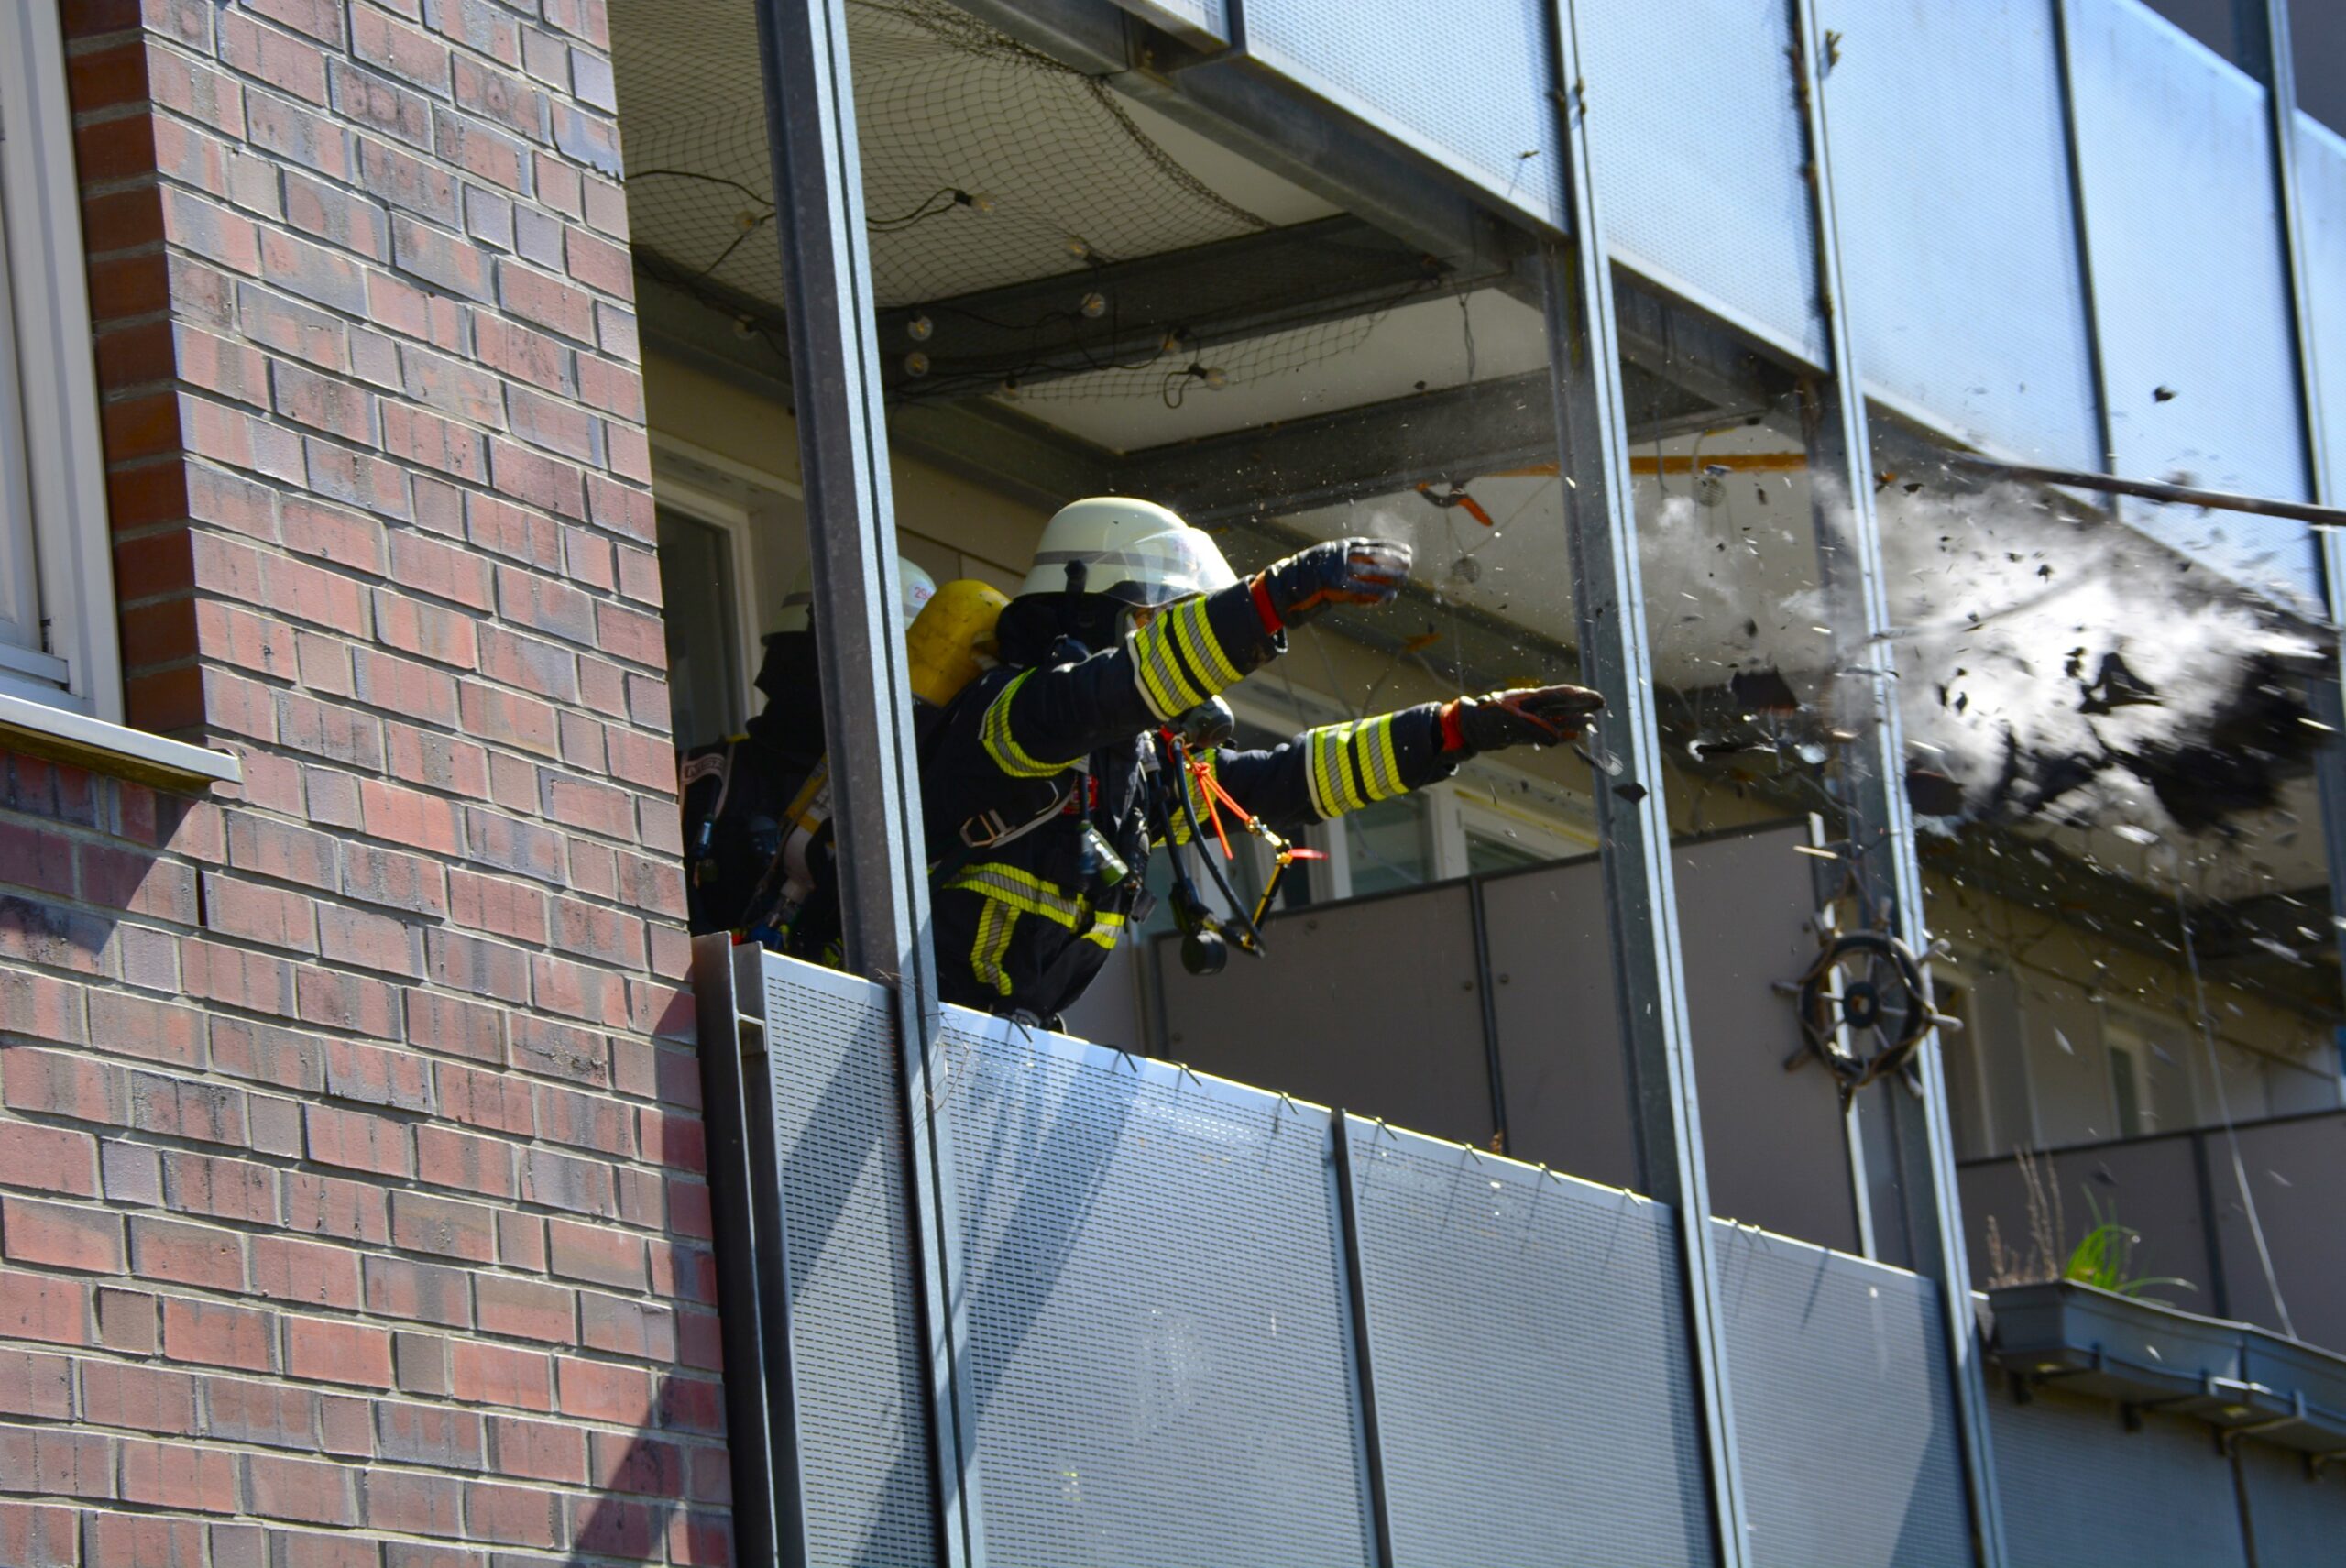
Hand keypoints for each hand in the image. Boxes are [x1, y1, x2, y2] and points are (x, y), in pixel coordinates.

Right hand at [1252, 537, 1410, 629]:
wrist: (1289, 582)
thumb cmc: (1313, 573)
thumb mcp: (1332, 560)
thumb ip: (1350, 562)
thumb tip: (1372, 569)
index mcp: (1343, 546)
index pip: (1373, 543)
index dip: (1392, 546)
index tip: (1407, 550)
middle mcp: (1342, 554)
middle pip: (1375, 555)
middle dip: (1395, 560)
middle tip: (1410, 564)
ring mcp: (1339, 568)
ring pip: (1371, 571)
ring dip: (1390, 576)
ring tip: (1404, 580)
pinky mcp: (1337, 584)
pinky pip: (1362, 589)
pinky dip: (1377, 593)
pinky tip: (1389, 596)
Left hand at [1440, 684, 1604, 752]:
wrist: (1467, 729)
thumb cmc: (1484, 718)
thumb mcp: (1507, 721)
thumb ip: (1532, 728)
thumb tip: (1555, 738)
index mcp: (1528, 698)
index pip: (1558, 695)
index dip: (1579, 696)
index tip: (1596, 698)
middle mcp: (1531, 707)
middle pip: (1561, 705)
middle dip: (1582, 705)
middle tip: (1602, 704)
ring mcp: (1527, 720)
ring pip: (1556, 720)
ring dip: (1574, 721)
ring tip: (1591, 723)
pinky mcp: (1522, 733)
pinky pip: (1546, 734)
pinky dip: (1560, 735)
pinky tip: (1572, 737)